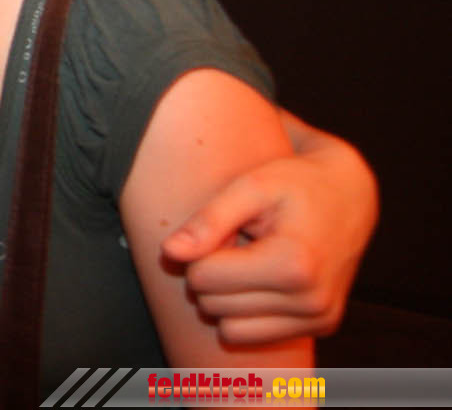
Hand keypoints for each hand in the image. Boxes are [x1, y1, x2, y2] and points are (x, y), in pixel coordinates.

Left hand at [162, 116, 375, 343]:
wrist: (349, 195)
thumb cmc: (294, 184)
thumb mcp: (250, 187)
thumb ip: (209, 220)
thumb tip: (170, 253)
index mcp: (294, 264)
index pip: (204, 277)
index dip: (199, 250)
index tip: (220, 228)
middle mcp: (311, 300)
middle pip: (214, 305)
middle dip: (212, 274)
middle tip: (235, 241)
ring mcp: (319, 318)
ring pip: (230, 329)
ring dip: (226, 296)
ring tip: (248, 259)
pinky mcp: (321, 327)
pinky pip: (253, 335)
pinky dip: (246, 311)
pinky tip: (261, 278)